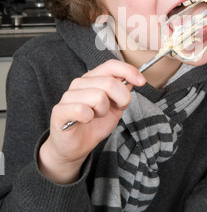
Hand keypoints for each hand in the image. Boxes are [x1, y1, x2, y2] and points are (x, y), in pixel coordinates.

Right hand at [38, 60, 145, 183]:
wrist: (75, 146)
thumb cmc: (94, 125)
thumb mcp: (115, 107)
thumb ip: (123, 91)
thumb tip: (135, 78)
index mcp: (93, 78)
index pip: (111, 65)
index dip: (128, 70)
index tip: (142, 82)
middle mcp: (79, 83)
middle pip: (109, 82)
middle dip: (121, 99)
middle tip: (116, 109)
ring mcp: (68, 96)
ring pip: (98, 96)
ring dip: (103, 111)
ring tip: (96, 116)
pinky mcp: (59, 111)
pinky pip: (81, 110)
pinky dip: (88, 118)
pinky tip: (85, 121)